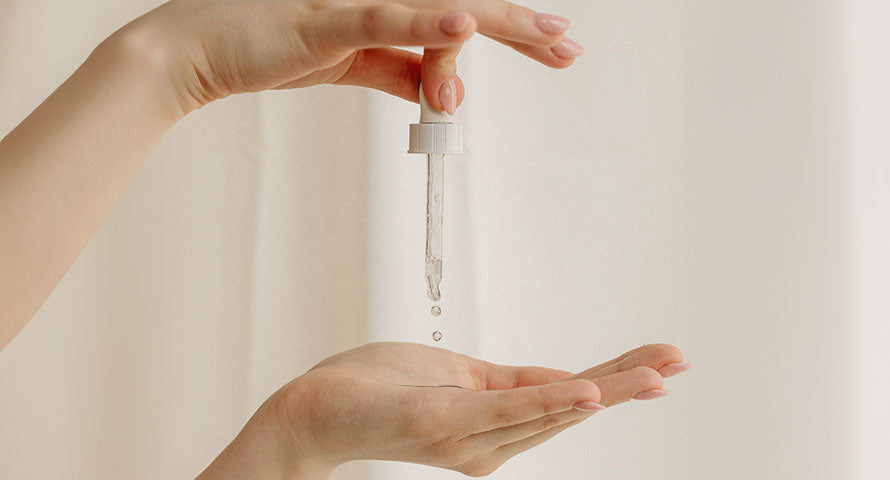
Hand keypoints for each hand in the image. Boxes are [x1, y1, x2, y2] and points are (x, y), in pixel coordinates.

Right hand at [123, 0, 582, 114]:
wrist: (202, 51)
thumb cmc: (272, 49)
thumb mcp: (348, 62)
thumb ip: (397, 70)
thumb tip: (442, 90)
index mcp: (384, 3)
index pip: (461, 13)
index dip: (512, 27)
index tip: (553, 46)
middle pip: (465, 5)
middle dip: (524, 26)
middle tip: (569, 45)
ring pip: (441, 8)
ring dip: (500, 24)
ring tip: (549, 40)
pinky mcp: (326, 17)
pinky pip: (385, 18)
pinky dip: (429, 23)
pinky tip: (468, 23)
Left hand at [199, 342, 689, 478]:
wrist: (318, 407)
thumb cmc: (383, 389)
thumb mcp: (461, 376)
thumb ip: (514, 383)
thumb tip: (566, 378)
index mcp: (498, 425)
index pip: (568, 395)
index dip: (619, 378)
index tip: (664, 361)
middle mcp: (491, 442)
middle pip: (570, 405)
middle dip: (627, 383)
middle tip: (677, 364)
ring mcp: (469, 438)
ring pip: (548, 409)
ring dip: (605, 390)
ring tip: (652, 376)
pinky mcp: (443, 424)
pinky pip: (504, 411)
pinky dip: (548, 402)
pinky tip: (585, 393)